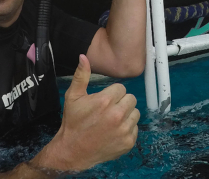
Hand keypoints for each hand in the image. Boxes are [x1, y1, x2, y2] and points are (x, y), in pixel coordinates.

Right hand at [33, 55, 139, 171]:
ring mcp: (124, 130)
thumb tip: (83, 56)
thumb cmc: (73, 122)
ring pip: (135, 112)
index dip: (112, 94)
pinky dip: (127, 129)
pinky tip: (114, 132)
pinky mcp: (129, 142)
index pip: (121, 88)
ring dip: (126, 115)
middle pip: (131, 98)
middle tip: (108, 110)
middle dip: (121, 102)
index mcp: (105, 101)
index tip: (103, 101)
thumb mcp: (73, 97)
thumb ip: (81, 76)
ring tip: (112, 121)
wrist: (73, 151)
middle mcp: (117, 115)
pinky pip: (135, 128)